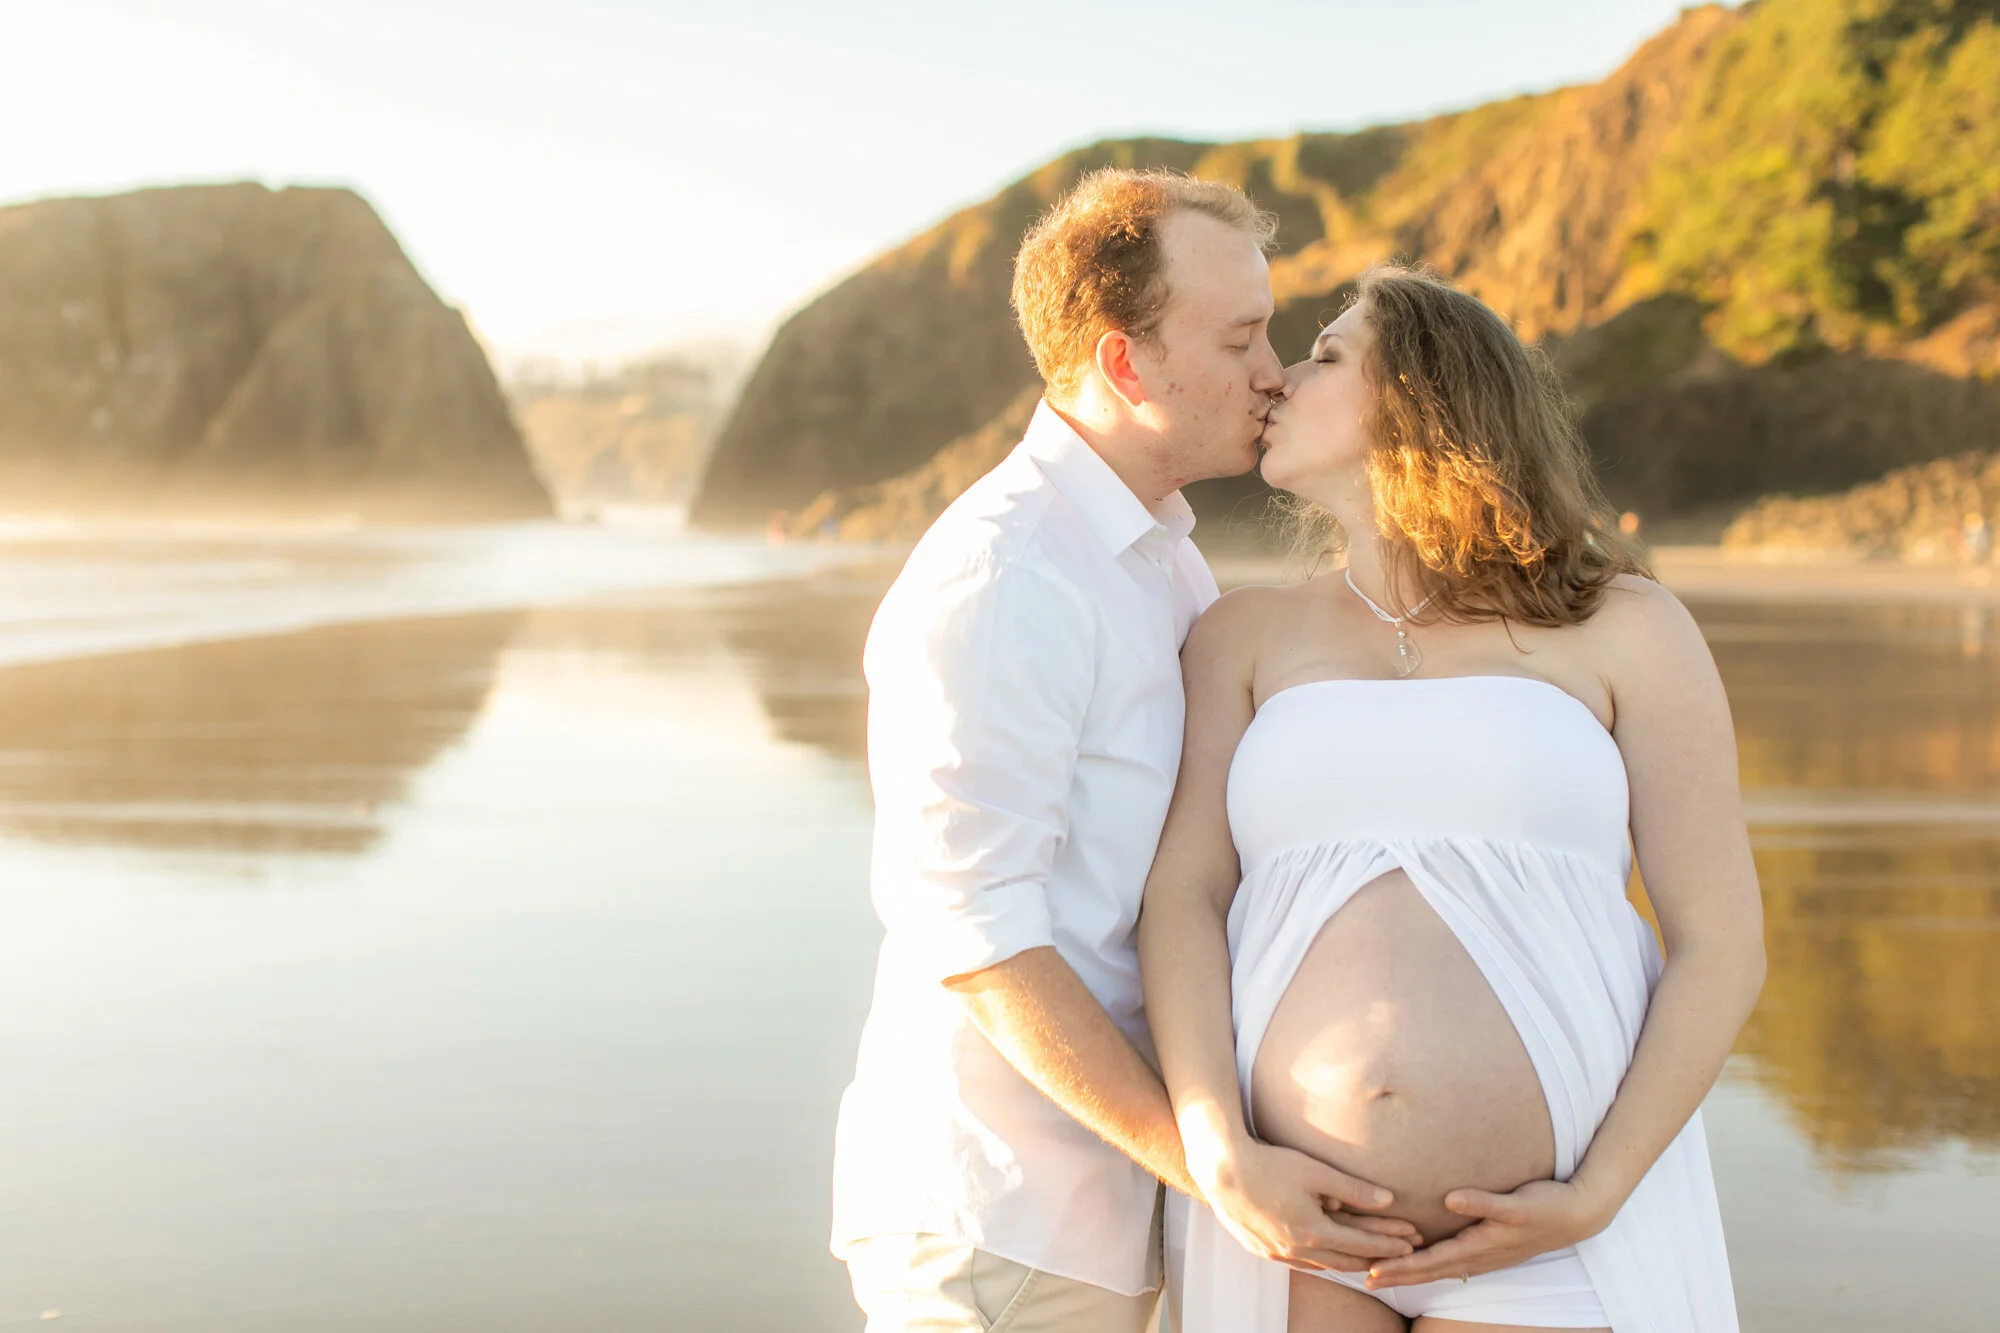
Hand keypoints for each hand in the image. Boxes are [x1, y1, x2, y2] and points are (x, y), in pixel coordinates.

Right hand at [1192, 1137, 1421, 1272]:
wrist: (1222, 1170)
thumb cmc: (1270, 1164)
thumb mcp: (1316, 1171)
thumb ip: (1354, 1188)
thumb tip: (1388, 1199)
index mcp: (1312, 1232)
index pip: (1361, 1244)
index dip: (1389, 1243)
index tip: (1411, 1242)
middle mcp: (1295, 1250)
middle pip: (1345, 1261)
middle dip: (1376, 1257)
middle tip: (1401, 1255)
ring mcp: (1277, 1253)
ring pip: (1322, 1265)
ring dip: (1349, 1262)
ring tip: (1371, 1260)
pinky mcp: (1261, 1249)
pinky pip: (1300, 1262)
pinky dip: (1321, 1261)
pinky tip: (1327, 1256)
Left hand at [1363, 1178, 1609, 1288]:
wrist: (1577, 1215)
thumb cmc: (1546, 1206)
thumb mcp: (1516, 1203)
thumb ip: (1483, 1202)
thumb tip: (1450, 1199)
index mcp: (1479, 1246)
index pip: (1431, 1260)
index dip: (1401, 1266)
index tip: (1373, 1271)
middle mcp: (1479, 1256)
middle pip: (1430, 1269)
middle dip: (1398, 1274)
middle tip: (1364, 1279)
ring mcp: (1485, 1255)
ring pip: (1440, 1268)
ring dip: (1411, 1272)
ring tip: (1383, 1274)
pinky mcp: (1490, 1248)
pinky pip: (1453, 1261)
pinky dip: (1431, 1264)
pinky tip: (1420, 1262)